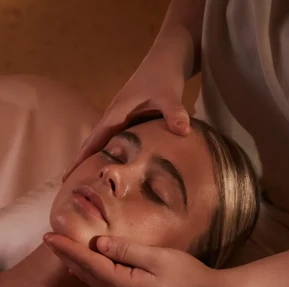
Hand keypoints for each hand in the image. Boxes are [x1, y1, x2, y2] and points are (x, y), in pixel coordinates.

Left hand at [43, 233, 234, 286]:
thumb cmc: (185, 274)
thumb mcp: (158, 258)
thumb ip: (128, 250)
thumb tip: (100, 244)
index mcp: (124, 282)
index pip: (89, 263)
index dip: (69, 249)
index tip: (50, 236)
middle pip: (87, 272)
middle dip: (66, 256)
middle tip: (48, 240)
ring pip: (93, 279)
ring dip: (76, 264)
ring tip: (61, 252)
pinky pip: (103, 282)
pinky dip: (89, 272)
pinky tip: (86, 268)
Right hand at [63, 57, 190, 180]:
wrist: (165, 61)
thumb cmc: (164, 77)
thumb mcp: (170, 95)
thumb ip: (175, 113)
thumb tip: (184, 131)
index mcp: (118, 113)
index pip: (95, 140)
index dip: (82, 159)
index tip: (68, 176)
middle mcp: (115, 117)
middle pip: (94, 144)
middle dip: (82, 164)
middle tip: (70, 186)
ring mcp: (122, 119)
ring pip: (105, 144)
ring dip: (96, 161)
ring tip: (89, 184)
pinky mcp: (131, 121)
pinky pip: (118, 142)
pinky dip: (113, 155)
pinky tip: (115, 169)